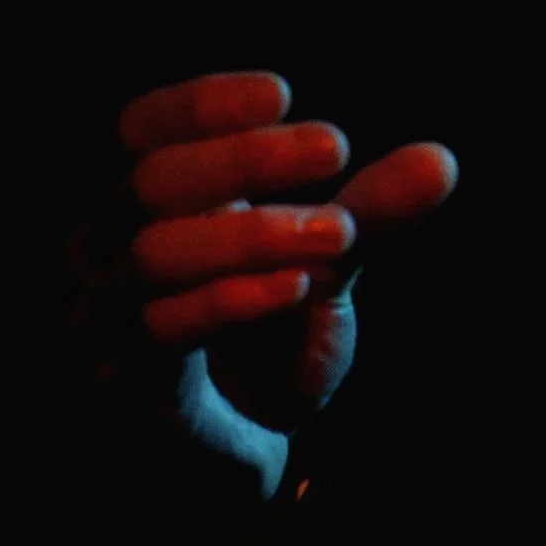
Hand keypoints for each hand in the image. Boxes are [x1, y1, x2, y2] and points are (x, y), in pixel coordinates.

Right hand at [67, 71, 458, 525]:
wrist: (239, 452)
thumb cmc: (271, 338)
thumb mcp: (327, 264)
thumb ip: (372, 213)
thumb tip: (441, 160)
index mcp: (147, 203)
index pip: (143, 128)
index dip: (202, 105)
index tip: (283, 93)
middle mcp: (107, 250)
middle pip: (149, 181)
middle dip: (247, 159)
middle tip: (335, 147)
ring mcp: (104, 316)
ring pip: (153, 254)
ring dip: (253, 234)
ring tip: (340, 231)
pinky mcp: (121, 380)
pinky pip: (162, 331)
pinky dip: (232, 301)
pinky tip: (296, 286)